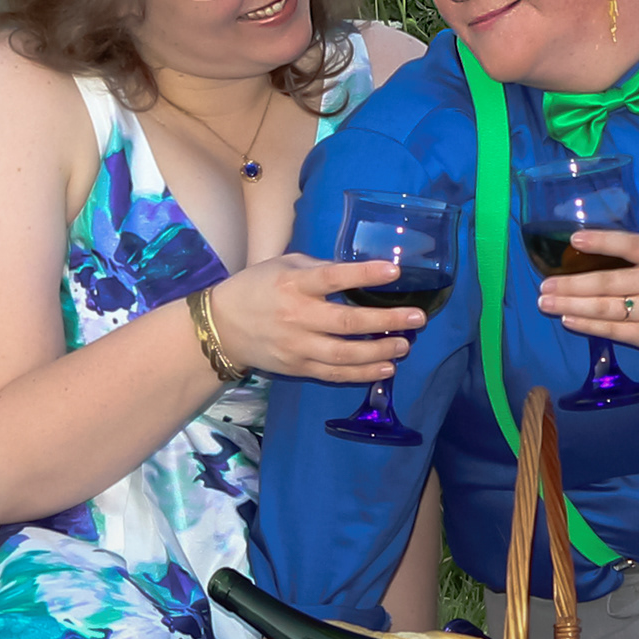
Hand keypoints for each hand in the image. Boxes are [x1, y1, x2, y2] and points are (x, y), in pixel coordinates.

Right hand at [202, 253, 431, 383]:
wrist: (222, 327)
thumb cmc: (257, 287)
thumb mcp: (284, 265)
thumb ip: (319, 268)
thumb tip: (360, 272)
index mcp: (294, 284)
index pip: (333, 277)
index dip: (364, 274)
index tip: (394, 272)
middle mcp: (297, 316)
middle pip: (347, 323)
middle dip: (386, 321)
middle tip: (417, 318)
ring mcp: (298, 346)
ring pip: (345, 354)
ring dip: (380, 352)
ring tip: (405, 345)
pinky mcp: (298, 368)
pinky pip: (335, 373)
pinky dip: (362, 373)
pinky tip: (385, 368)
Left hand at [537, 226, 638, 361]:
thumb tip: (588, 259)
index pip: (631, 245)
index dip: (602, 241)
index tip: (574, 239)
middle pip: (608, 282)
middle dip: (571, 284)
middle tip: (544, 285)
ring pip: (606, 307)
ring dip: (572, 305)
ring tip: (546, 302)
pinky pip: (613, 330)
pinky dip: (588, 325)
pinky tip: (568, 319)